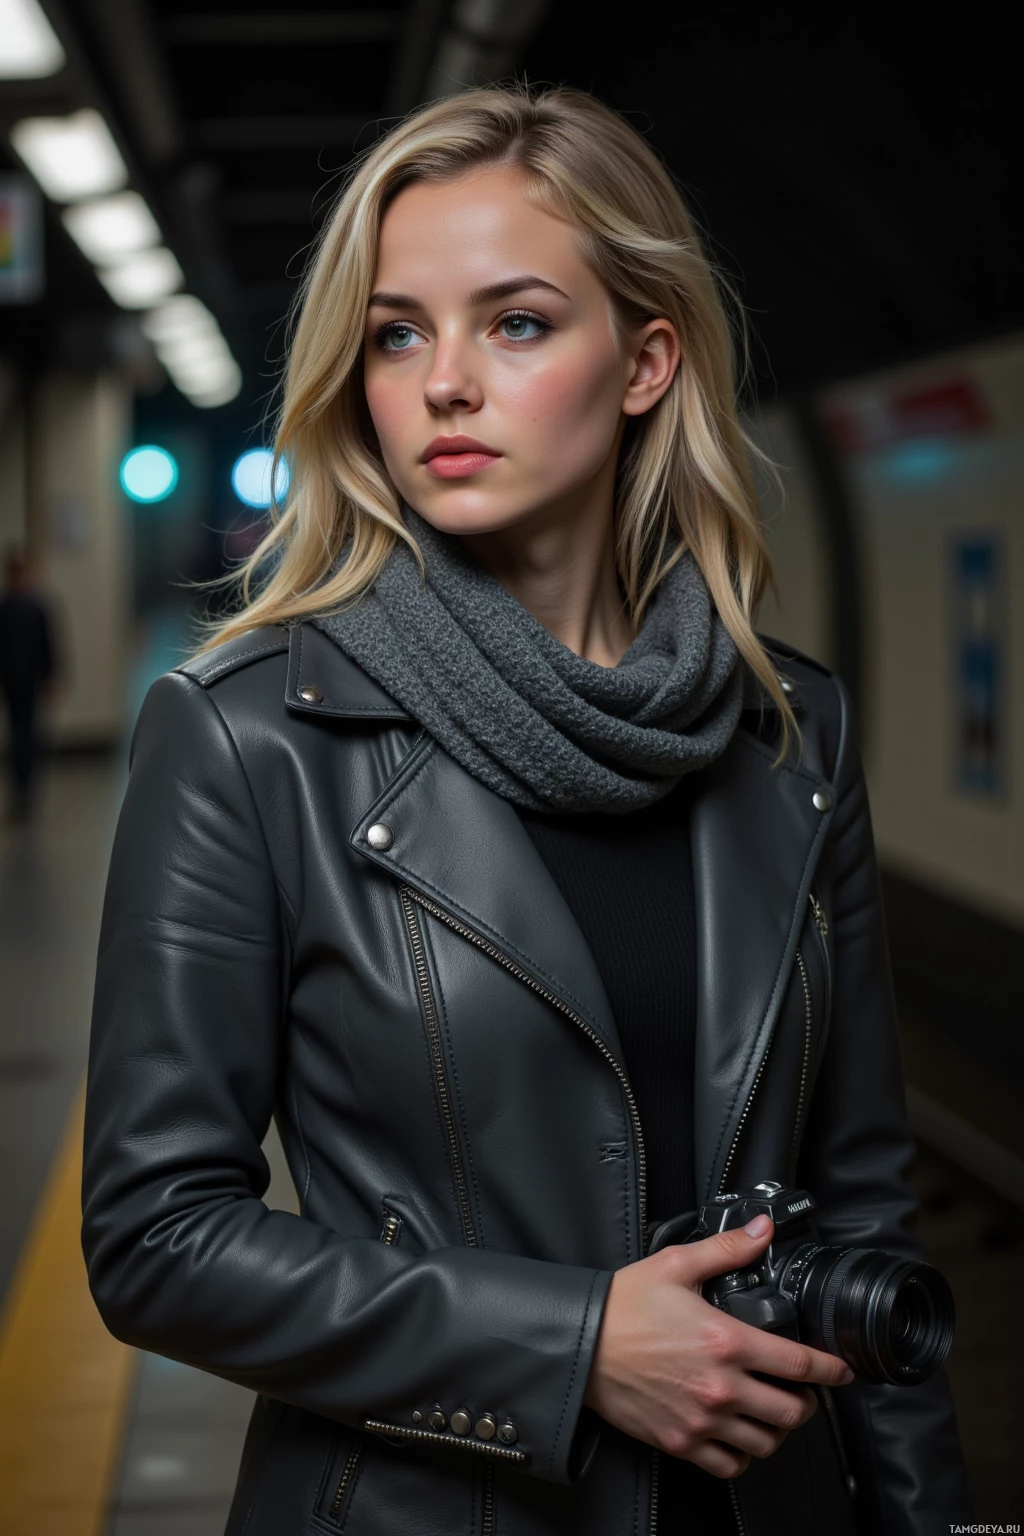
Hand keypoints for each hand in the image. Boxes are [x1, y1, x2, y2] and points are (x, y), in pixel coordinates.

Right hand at [582, 1215, 853, 1477]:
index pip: (799, 1365)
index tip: (841, 1370)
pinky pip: (730, 1465)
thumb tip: (763, 1230)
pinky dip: (743, 1455)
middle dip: (807, 1401)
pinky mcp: (681, 1441)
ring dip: (777, 1429)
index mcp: (727, 1341)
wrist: (580, 1343)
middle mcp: (721, 1386)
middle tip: (802, 1390)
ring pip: (766, 1442)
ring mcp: (702, 1419)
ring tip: (772, 1412)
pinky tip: (739, 1436)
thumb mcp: (677, 1265)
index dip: (830, 1369)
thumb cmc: (625, 1305)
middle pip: (792, 1412)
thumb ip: (727, 1249)